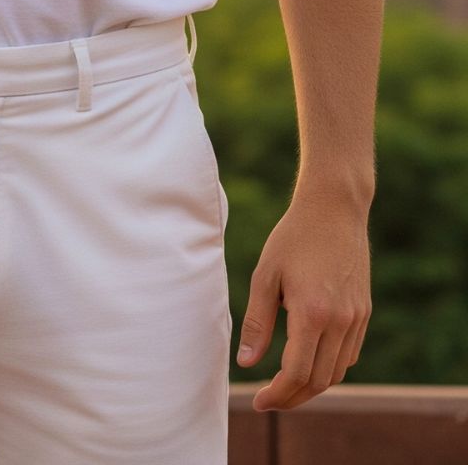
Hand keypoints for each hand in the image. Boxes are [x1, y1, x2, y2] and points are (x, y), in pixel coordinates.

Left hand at [235, 186, 372, 410]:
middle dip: (292, 397)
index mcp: (312, 313)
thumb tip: (246, 364)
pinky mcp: (364, 312)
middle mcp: (340, 322)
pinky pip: (349, 354)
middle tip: (269, 399)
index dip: (277, 395)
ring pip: (336, 372)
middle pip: (318, 381)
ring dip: (311, 385)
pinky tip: (309, 360)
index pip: (296, 374)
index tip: (258, 401)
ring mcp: (356, 318)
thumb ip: (257, 322)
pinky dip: (329, 367)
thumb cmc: (293, 237)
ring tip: (285, 384)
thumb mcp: (265, 275)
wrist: (334, 209)